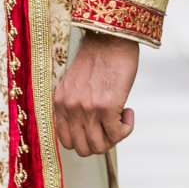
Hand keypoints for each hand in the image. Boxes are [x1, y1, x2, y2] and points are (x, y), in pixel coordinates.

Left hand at [52, 31, 137, 157]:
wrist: (109, 38)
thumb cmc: (97, 60)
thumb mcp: (74, 85)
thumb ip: (74, 106)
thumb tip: (87, 130)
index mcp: (59, 103)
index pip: (66, 141)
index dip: (85, 140)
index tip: (97, 129)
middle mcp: (69, 108)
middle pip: (83, 149)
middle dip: (101, 142)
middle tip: (111, 126)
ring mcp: (87, 109)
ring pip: (100, 147)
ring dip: (114, 137)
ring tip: (120, 118)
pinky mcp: (107, 107)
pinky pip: (118, 134)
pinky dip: (127, 127)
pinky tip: (129, 111)